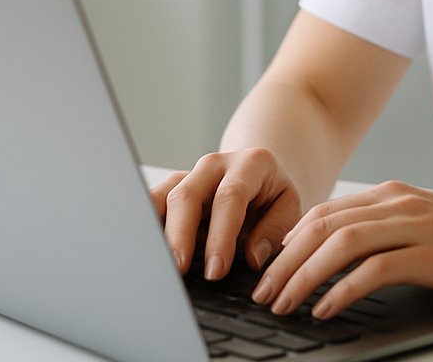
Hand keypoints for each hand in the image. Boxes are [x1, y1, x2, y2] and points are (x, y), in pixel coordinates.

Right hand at [148, 148, 302, 279]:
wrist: (258, 174)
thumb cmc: (272, 195)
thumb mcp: (289, 206)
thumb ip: (276, 229)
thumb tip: (252, 258)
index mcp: (250, 164)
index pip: (230, 197)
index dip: (221, 235)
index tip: (215, 270)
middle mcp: (215, 164)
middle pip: (188, 195)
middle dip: (181, 235)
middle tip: (180, 270)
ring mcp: (189, 174)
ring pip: (163, 197)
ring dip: (157, 231)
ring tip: (155, 262)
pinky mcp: (172, 187)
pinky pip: (152, 202)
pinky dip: (145, 224)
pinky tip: (143, 248)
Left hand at [249, 181, 432, 319]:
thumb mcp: (426, 223)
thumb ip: (386, 229)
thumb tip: (338, 251)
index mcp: (394, 195)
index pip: (325, 213)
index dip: (288, 241)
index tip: (268, 270)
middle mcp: (401, 204)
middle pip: (324, 227)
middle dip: (284, 262)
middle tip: (262, 293)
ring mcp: (419, 227)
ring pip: (342, 244)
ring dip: (304, 276)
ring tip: (284, 303)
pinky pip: (376, 270)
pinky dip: (343, 289)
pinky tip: (326, 308)